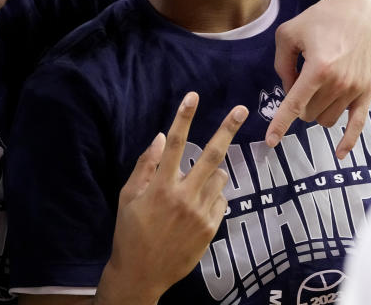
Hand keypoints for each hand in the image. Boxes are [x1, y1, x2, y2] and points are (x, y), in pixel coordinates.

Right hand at [95, 92, 246, 304]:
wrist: (142, 274)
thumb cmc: (130, 232)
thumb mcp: (129, 196)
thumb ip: (146, 165)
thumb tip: (161, 137)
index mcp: (161, 186)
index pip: (175, 143)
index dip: (184, 117)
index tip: (192, 96)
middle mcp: (185, 196)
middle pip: (212, 155)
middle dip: (227, 129)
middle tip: (241, 110)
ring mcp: (201, 213)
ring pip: (219, 178)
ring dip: (213, 172)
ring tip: (195, 185)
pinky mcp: (211, 228)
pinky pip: (220, 200)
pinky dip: (212, 196)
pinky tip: (195, 207)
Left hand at [268, 0, 370, 157]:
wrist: (362, 8)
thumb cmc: (322, 18)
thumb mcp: (288, 33)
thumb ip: (281, 65)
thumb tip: (288, 91)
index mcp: (318, 69)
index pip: (294, 105)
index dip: (279, 124)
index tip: (270, 141)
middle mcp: (339, 83)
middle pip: (308, 113)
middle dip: (299, 104)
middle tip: (301, 78)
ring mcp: (356, 89)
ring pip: (327, 119)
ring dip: (316, 111)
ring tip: (317, 85)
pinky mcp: (369, 91)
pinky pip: (358, 124)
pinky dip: (348, 141)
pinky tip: (339, 154)